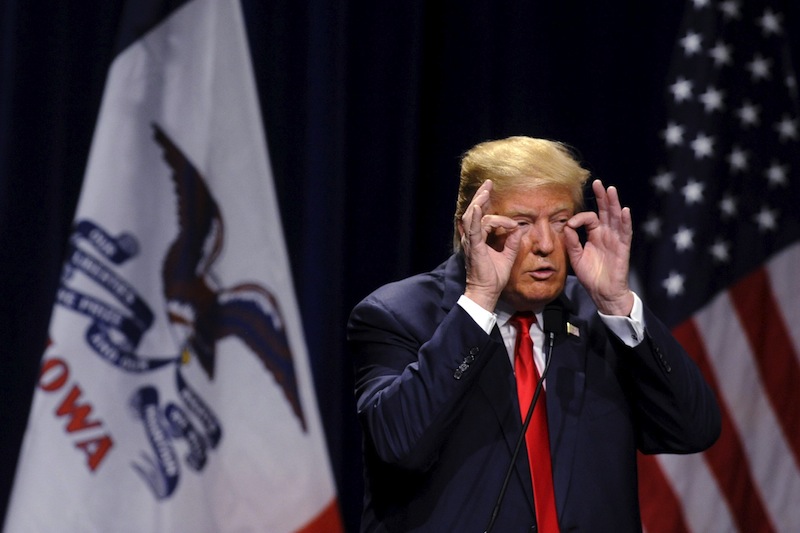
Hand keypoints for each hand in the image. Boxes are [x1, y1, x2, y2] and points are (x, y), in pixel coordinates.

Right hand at [460, 180, 521, 310]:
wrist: (487, 291)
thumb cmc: (494, 277)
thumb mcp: (507, 255)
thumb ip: (512, 241)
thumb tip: (519, 229)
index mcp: (480, 239)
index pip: (484, 218)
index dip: (491, 208)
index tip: (503, 208)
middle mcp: (473, 238)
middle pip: (475, 212)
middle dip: (481, 196)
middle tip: (488, 184)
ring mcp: (472, 241)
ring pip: (474, 216)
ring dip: (479, 202)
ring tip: (486, 191)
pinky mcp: (474, 246)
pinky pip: (474, 228)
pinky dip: (476, 216)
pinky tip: (479, 205)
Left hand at [564, 179, 633, 315]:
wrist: (603, 293)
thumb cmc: (591, 276)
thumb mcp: (576, 257)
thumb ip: (572, 242)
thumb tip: (567, 226)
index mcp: (595, 235)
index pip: (589, 218)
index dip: (579, 218)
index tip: (570, 224)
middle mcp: (606, 234)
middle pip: (605, 211)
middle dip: (602, 197)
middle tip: (598, 183)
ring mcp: (616, 240)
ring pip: (615, 218)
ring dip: (614, 204)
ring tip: (611, 190)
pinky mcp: (623, 248)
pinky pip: (625, 233)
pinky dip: (625, 222)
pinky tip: (624, 211)